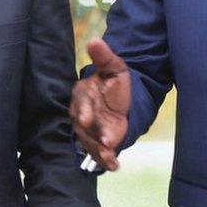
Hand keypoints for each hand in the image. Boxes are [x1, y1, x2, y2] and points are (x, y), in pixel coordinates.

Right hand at [70, 38, 130, 170]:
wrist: (126, 100)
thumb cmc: (116, 82)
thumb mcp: (114, 67)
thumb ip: (104, 57)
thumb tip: (94, 40)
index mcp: (83, 94)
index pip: (80, 103)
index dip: (83, 111)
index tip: (86, 118)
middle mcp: (82, 114)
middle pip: (83, 127)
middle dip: (91, 135)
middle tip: (104, 142)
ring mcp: (90, 130)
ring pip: (90, 142)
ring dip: (100, 151)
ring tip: (111, 156)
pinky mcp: (99, 142)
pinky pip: (99, 153)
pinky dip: (106, 161)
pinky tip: (114, 166)